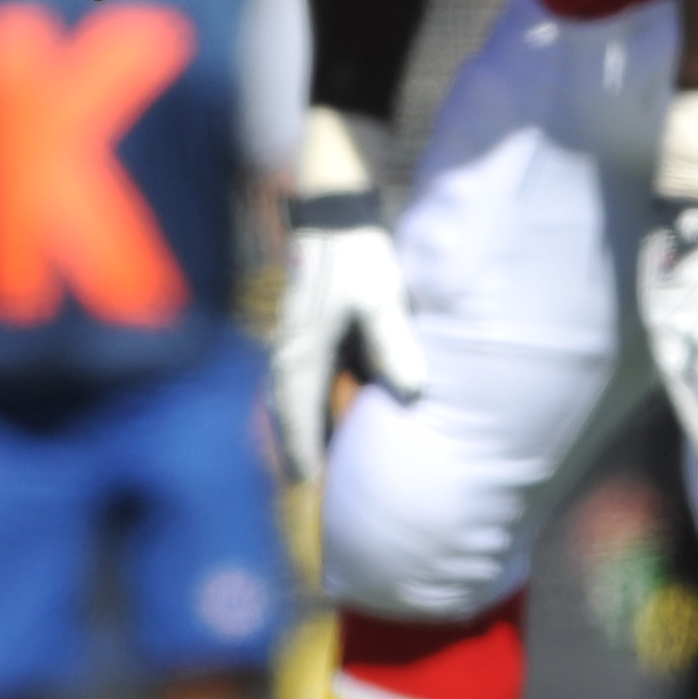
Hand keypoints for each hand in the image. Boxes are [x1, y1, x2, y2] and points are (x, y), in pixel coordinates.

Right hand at [267, 190, 425, 482]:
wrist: (334, 213)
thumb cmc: (357, 256)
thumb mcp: (380, 299)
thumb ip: (393, 344)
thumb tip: (413, 393)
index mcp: (304, 353)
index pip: (298, 416)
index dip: (303, 452)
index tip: (307, 485)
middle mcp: (289, 351)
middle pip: (284, 413)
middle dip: (293, 448)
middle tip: (304, 484)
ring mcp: (291, 340)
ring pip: (285, 397)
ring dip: (294, 427)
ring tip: (307, 458)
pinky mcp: (301, 329)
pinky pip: (293, 380)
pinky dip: (299, 404)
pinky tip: (315, 411)